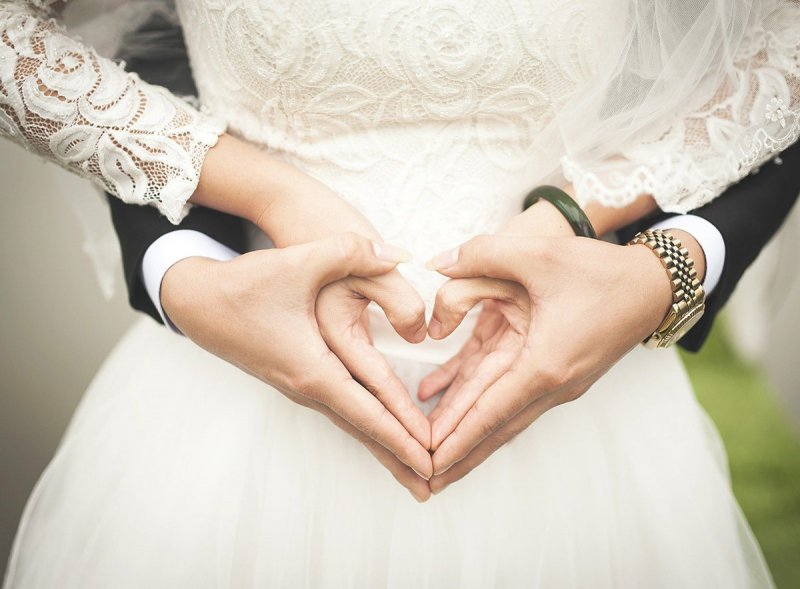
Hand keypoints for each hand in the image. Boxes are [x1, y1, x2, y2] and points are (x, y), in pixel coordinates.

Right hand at [161, 232, 432, 499]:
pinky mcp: (298, 378)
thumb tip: (398, 254)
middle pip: (363, 430)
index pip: (367, 412)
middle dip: (398, 457)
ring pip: (352, 423)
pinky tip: (380, 431)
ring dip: (384, 446)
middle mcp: (307, 387)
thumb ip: (351, 252)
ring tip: (412, 469)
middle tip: (433, 485)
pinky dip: (366, 426)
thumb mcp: (299, 262)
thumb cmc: (245, 285)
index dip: (402, 435)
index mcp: (312, 369)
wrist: (197, 302)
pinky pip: (342, 410)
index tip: (431, 460)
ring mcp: (300, 387)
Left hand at [423, 234, 674, 493]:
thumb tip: (437, 264)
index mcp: (543, 364)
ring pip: (502, 416)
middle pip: (494, 428)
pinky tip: (449, 397)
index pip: (489, 412)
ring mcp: (556, 383)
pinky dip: (481, 403)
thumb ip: (482, 254)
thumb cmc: (600, 272)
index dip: (455, 438)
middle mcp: (550, 384)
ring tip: (439, 458)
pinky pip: (511, 394)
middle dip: (458, 454)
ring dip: (469, 436)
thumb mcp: (538, 253)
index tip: (428, 464)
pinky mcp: (556, 373)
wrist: (653, 286)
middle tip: (424, 479)